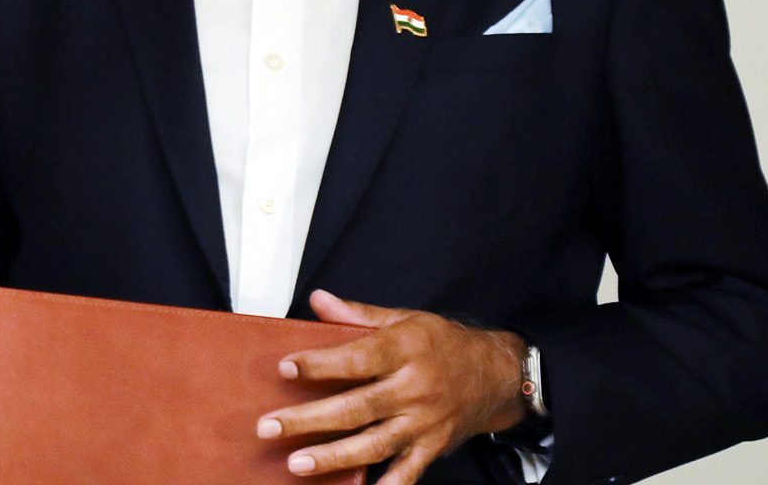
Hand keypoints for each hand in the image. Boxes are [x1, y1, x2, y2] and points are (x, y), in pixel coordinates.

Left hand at [255, 289, 527, 483]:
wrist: (497, 374)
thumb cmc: (444, 344)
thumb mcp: (404, 319)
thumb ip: (358, 314)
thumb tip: (318, 300)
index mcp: (404, 351)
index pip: (355, 359)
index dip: (319, 365)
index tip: (284, 369)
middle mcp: (413, 389)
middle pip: (356, 408)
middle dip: (309, 420)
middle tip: (270, 426)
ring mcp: (423, 422)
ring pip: (374, 444)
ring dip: (333, 456)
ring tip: (297, 463)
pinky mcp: (432, 447)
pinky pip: (408, 471)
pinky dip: (388, 484)